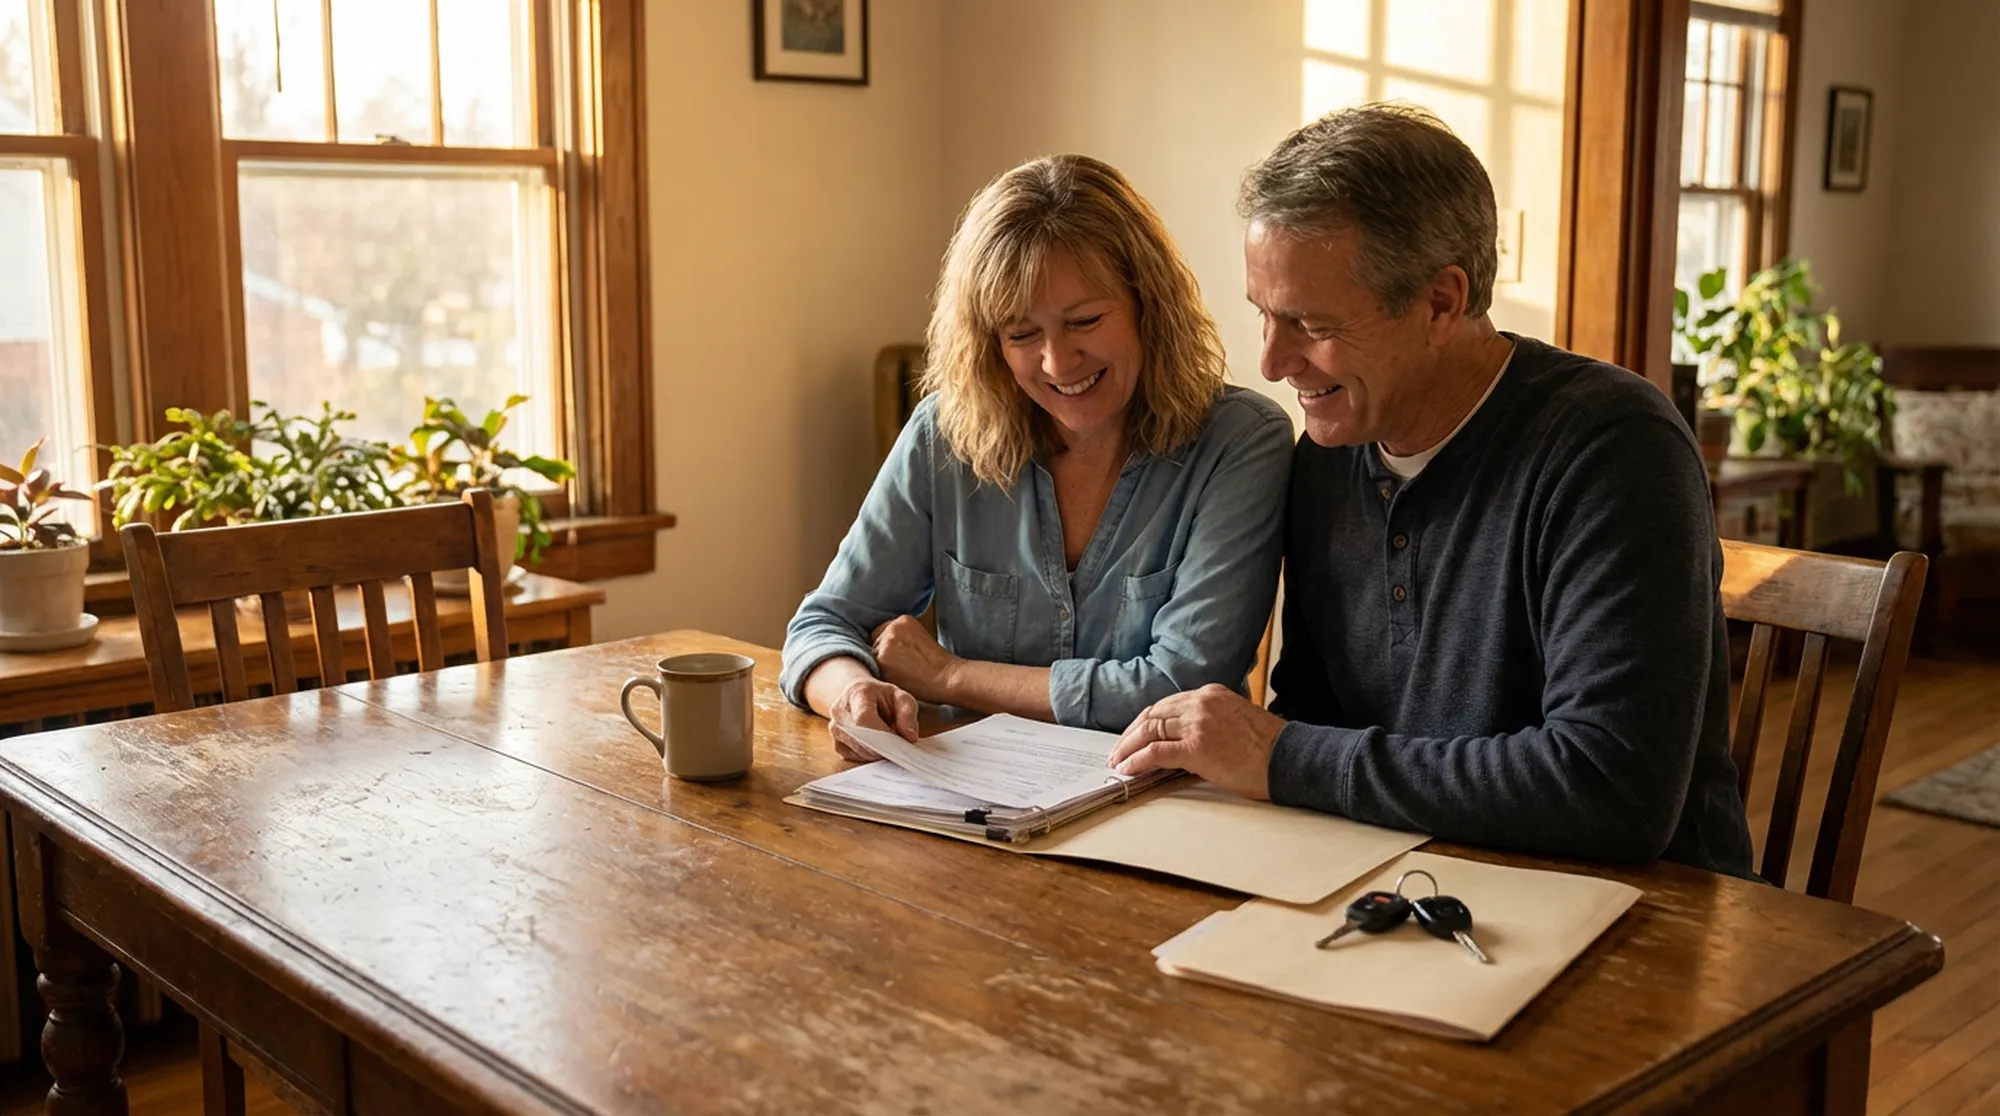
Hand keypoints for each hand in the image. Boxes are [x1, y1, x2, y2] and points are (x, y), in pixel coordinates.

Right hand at [826, 677, 918, 761]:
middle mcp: (840, 711)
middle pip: (861, 739)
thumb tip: (910, 737)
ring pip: (859, 752)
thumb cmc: (882, 697)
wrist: (858, 696)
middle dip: (883, 747)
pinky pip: (856, 758)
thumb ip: (907, 714)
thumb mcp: (901, 698)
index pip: (864, 719)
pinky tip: (877, 747)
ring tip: (889, 742)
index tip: (898, 742)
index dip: (882, 735)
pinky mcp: (837, 744)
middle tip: (899, 747)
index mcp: (856, 694)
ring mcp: (835, 729)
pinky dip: (870, 757)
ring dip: (878, 753)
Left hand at [872, 615, 961, 704]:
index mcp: (903, 620)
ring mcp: (886, 642)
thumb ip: (902, 637)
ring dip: (881, 665)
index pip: (882, 632)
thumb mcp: (920, 638)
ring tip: (902, 673)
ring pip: (873, 656)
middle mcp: (892, 628)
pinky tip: (899, 678)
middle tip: (901, 666)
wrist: (947, 677)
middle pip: (875, 642)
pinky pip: (874, 668)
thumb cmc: (937, 664)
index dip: (888, 646)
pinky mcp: (882, 659)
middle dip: (883, 654)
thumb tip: (884, 646)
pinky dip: (883, 675)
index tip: (898, 656)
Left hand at [1108, 685, 1286, 800]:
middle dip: (1131, 734)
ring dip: (1129, 747)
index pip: (1166, 705)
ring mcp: (1198, 723)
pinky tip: (1129, 769)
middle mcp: (1201, 702)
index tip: (1134, 735)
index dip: (1145, 722)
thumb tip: (1182, 741)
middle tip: (1118, 750)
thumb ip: (1209, 722)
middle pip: (1153, 715)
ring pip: (1150, 731)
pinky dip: (1138, 761)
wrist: (1290, 758)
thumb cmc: (1269, 747)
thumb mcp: (1236, 720)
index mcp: (1211, 693)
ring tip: (1119, 761)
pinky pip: (1156, 752)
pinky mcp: (1197, 747)